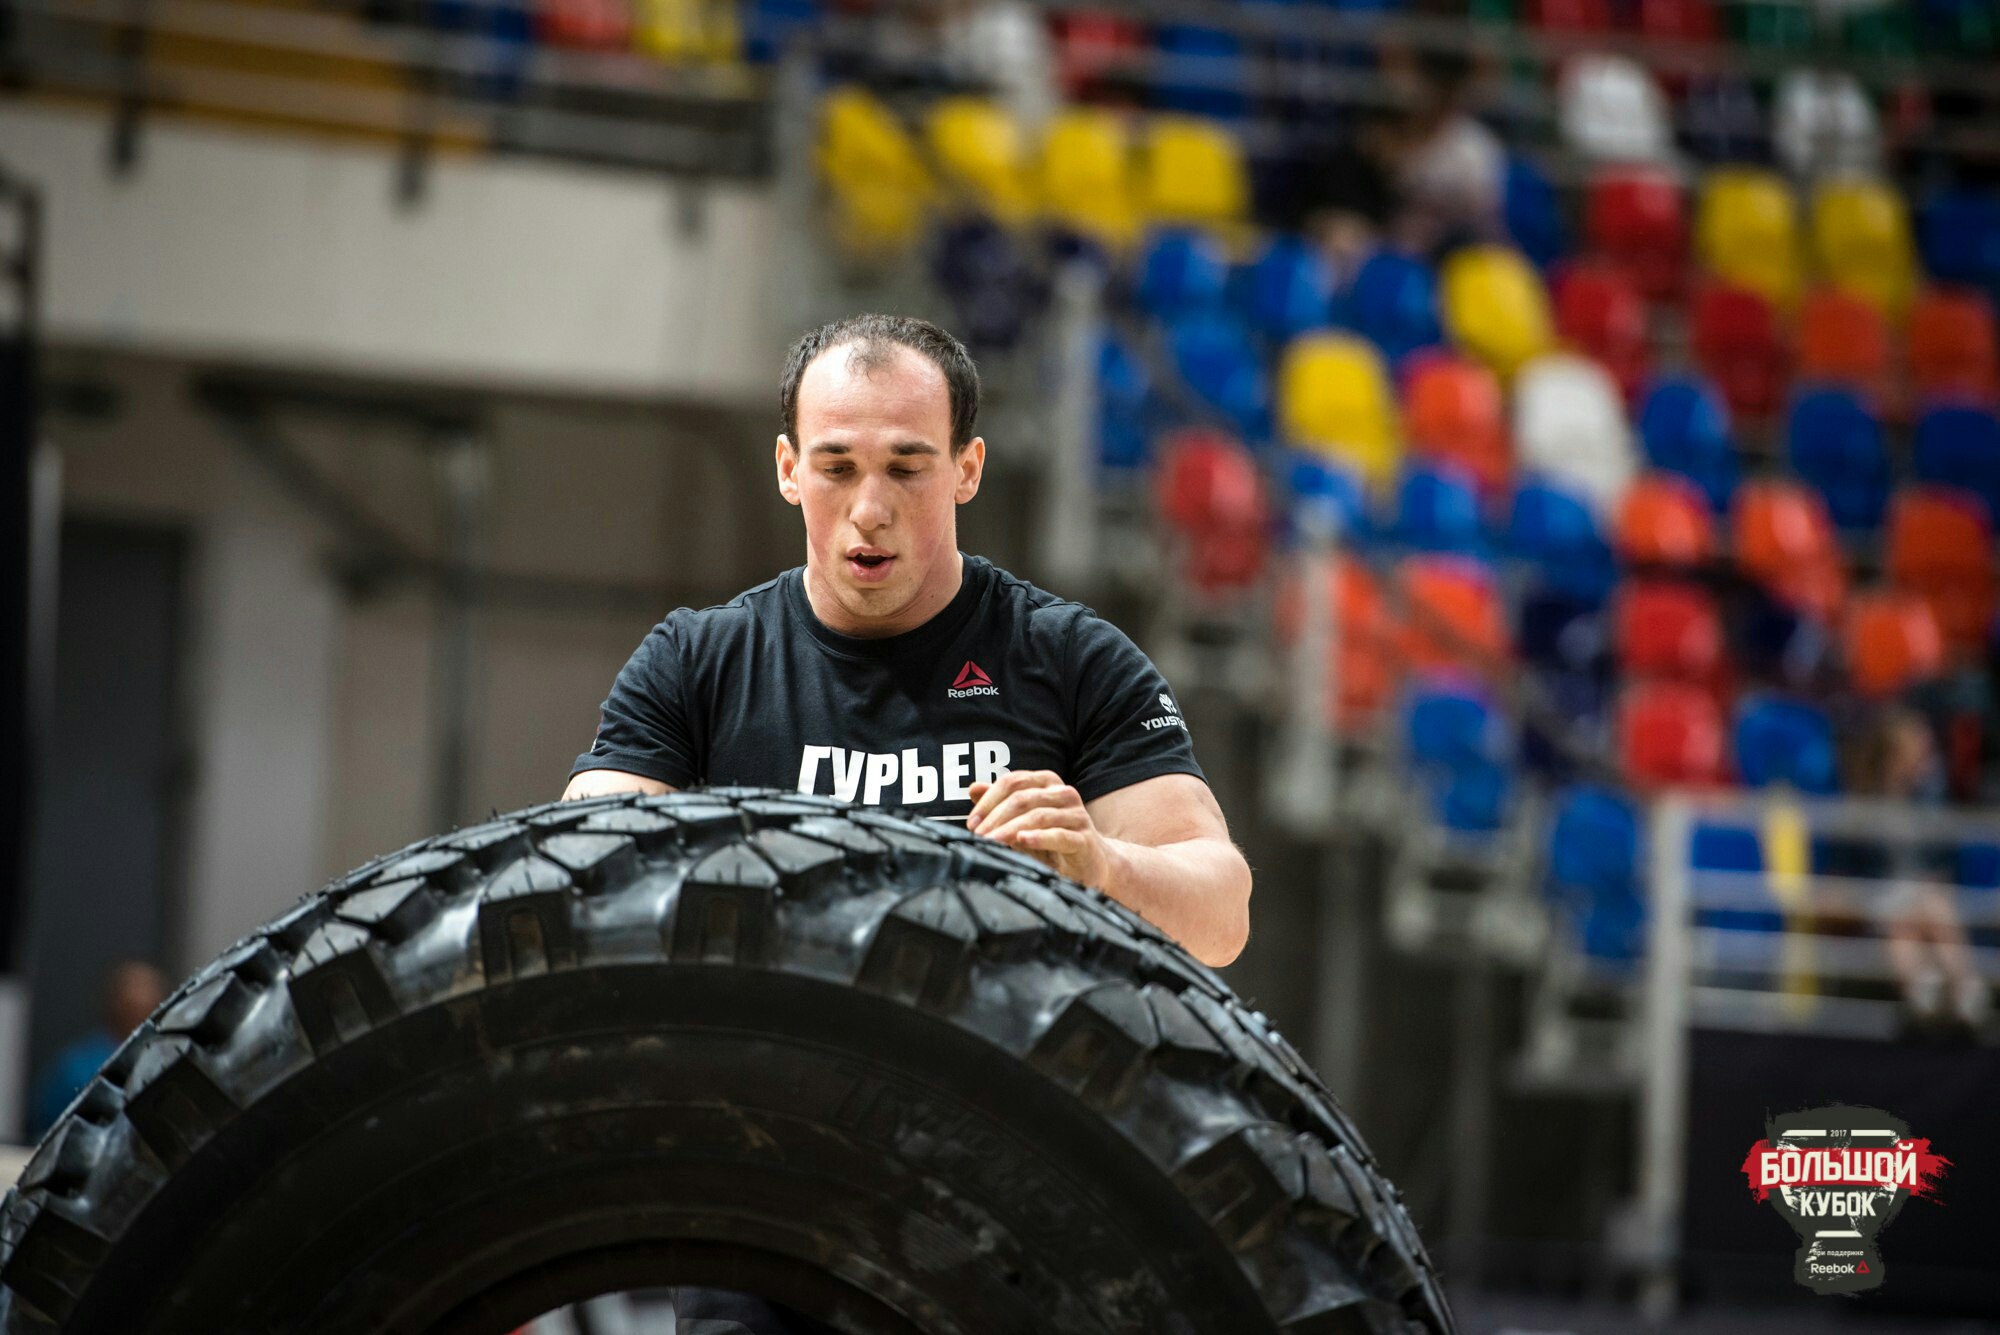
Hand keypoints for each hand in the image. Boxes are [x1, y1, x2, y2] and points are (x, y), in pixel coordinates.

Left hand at [966, 770, 1113, 889]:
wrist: (1091, 862)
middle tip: (978, 836)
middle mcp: (1063, 793)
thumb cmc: (1052, 838)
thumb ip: (1000, 804)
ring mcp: (1077, 815)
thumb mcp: (1023, 820)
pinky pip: (1060, 835)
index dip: (989, 800)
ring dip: (1010, 830)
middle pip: (1023, 798)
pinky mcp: (1084, 838)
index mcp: (1047, 782)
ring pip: (1038, 816)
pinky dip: (1039, 837)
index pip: (1013, 781)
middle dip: (995, 817)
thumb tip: (973, 787)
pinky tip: (1023, 840)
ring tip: (992, 842)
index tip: (972, 822)